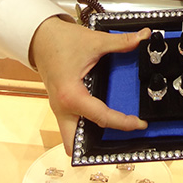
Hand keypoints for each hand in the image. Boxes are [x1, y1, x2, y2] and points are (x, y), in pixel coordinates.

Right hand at [30, 16, 150, 154]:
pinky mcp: (60, 105)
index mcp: (71, 96)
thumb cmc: (60, 41)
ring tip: (114, 126)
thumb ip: (121, 42)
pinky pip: (73, 123)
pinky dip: (87, 124)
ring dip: (90, 136)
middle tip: (121, 135)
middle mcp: (62, 108)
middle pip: (75, 145)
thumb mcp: (95, 41)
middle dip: (96, 146)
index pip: (102, 118)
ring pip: (71, 137)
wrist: (39, 37)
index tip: (140, 124)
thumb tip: (142, 37)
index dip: (124, 123)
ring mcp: (59, 109)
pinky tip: (103, 113)